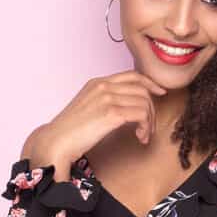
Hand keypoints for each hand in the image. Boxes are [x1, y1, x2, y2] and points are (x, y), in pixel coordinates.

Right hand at [27, 69, 167, 168]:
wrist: (56, 141)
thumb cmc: (70, 131)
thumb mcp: (88, 108)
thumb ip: (106, 101)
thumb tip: (128, 106)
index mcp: (97, 83)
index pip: (132, 75)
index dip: (150, 83)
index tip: (160, 92)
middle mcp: (103, 86)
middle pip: (142, 89)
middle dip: (152, 109)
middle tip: (148, 127)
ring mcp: (107, 98)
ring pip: (145, 103)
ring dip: (149, 122)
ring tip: (143, 135)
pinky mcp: (111, 112)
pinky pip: (142, 114)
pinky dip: (145, 127)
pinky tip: (139, 137)